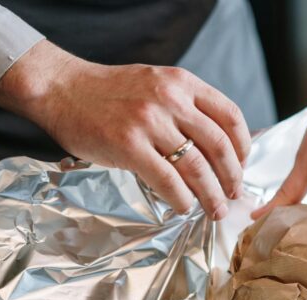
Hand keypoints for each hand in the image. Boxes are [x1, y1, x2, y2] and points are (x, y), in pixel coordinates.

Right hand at [0, 40, 250, 219]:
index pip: (230, 116)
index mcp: (183, 83)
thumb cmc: (111, 92)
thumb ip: (186, 106)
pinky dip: (181, 198)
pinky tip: (184, 207)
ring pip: (196, 166)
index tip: (242, 165)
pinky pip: (167, 179)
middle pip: (218, 145)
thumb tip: (218, 146)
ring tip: (216, 209)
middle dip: (232, 176)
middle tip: (234, 194)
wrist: (62, 88)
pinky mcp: (127, 145)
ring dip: (211, 194)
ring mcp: (149, 121)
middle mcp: (170, 98)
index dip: (243, 146)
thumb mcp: (157, 84)